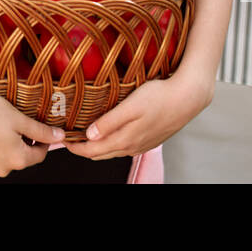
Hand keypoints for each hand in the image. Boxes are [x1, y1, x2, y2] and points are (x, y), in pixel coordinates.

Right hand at [0, 86, 64, 176]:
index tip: (39, 128)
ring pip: (4, 156)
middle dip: (23, 142)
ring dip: (6, 144)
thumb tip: (60, 137)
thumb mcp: (20, 118)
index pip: (40, 155)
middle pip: (21, 157)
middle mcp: (2, 169)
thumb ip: (41, 131)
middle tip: (17, 122)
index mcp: (18, 159)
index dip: (42, 140)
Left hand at [64, 71, 212, 160]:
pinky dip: (112, 142)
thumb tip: (90, 136)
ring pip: (113, 150)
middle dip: (84, 148)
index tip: (62, 140)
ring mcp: (142, 144)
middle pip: (101, 154)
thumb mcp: (131, 106)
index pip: (93, 151)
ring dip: (98, 145)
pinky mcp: (150, 139)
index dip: (75, 148)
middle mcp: (132, 147)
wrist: (188, 97)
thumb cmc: (159, 96)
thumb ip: (109, 122)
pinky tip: (109, 131)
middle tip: (69, 137)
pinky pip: (125, 145)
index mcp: (125, 140)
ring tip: (85, 133)